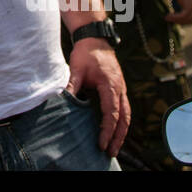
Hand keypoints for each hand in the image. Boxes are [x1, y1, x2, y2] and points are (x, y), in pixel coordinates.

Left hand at [66, 38, 128, 156]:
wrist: (95, 39)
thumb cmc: (86, 53)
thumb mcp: (77, 68)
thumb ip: (73, 85)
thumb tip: (65, 99)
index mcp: (111, 85)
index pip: (111, 113)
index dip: (107, 130)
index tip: (101, 143)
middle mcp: (120, 89)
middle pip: (124, 118)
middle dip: (118, 137)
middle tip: (110, 152)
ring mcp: (121, 89)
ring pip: (127, 115)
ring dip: (122, 132)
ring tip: (114, 147)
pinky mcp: (119, 89)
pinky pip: (124, 109)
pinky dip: (122, 123)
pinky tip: (115, 132)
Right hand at [165, 0, 191, 23]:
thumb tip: (178, 1)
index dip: (184, 19)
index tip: (175, 17)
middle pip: (191, 20)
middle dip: (181, 22)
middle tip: (170, 19)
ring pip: (187, 19)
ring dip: (176, 21)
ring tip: (167, 18)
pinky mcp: (191, 5)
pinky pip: (183, 16)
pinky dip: (175, 18)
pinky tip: (168, 16)